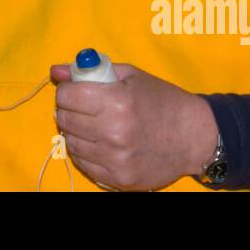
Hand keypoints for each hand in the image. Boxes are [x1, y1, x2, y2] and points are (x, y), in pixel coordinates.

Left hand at [50, 61, 218, 190]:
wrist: (193, 136)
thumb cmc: (161, 100)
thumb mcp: (130, 75)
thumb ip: (91, 71)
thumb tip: (56, 72)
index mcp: (117, 101)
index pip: (67, 96)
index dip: (68, 91)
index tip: (76, 91)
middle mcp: (113, 132)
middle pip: (65, 119)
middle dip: (69, 109)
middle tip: (83, 107)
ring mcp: (116, 158)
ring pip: (71, 143)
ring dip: (75, 132)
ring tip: (92, 125)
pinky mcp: (119, 178)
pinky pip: (84, 164)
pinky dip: (85, 152)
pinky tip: (99, 143)